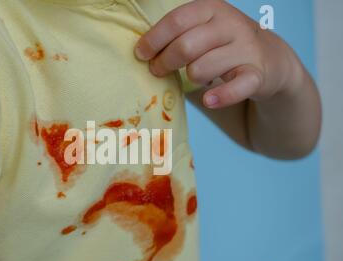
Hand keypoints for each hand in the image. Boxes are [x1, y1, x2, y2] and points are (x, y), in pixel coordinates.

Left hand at [135, 0, 302, 108]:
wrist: (269, 58)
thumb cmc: (222, 45)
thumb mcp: (203, 30)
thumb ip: (179, 34)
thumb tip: (141, 51)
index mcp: (212, 9)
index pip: (177, 20)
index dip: (154, 39)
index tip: (141, 54)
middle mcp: (230, 24)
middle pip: (186, 46)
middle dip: (164, 62)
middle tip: (157, 70)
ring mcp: (245, 49)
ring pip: (201, 69)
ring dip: (190, 78)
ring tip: (193, 77)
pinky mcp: (257, 74)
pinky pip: (237, 87)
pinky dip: (221, 96)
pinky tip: (209, 100)